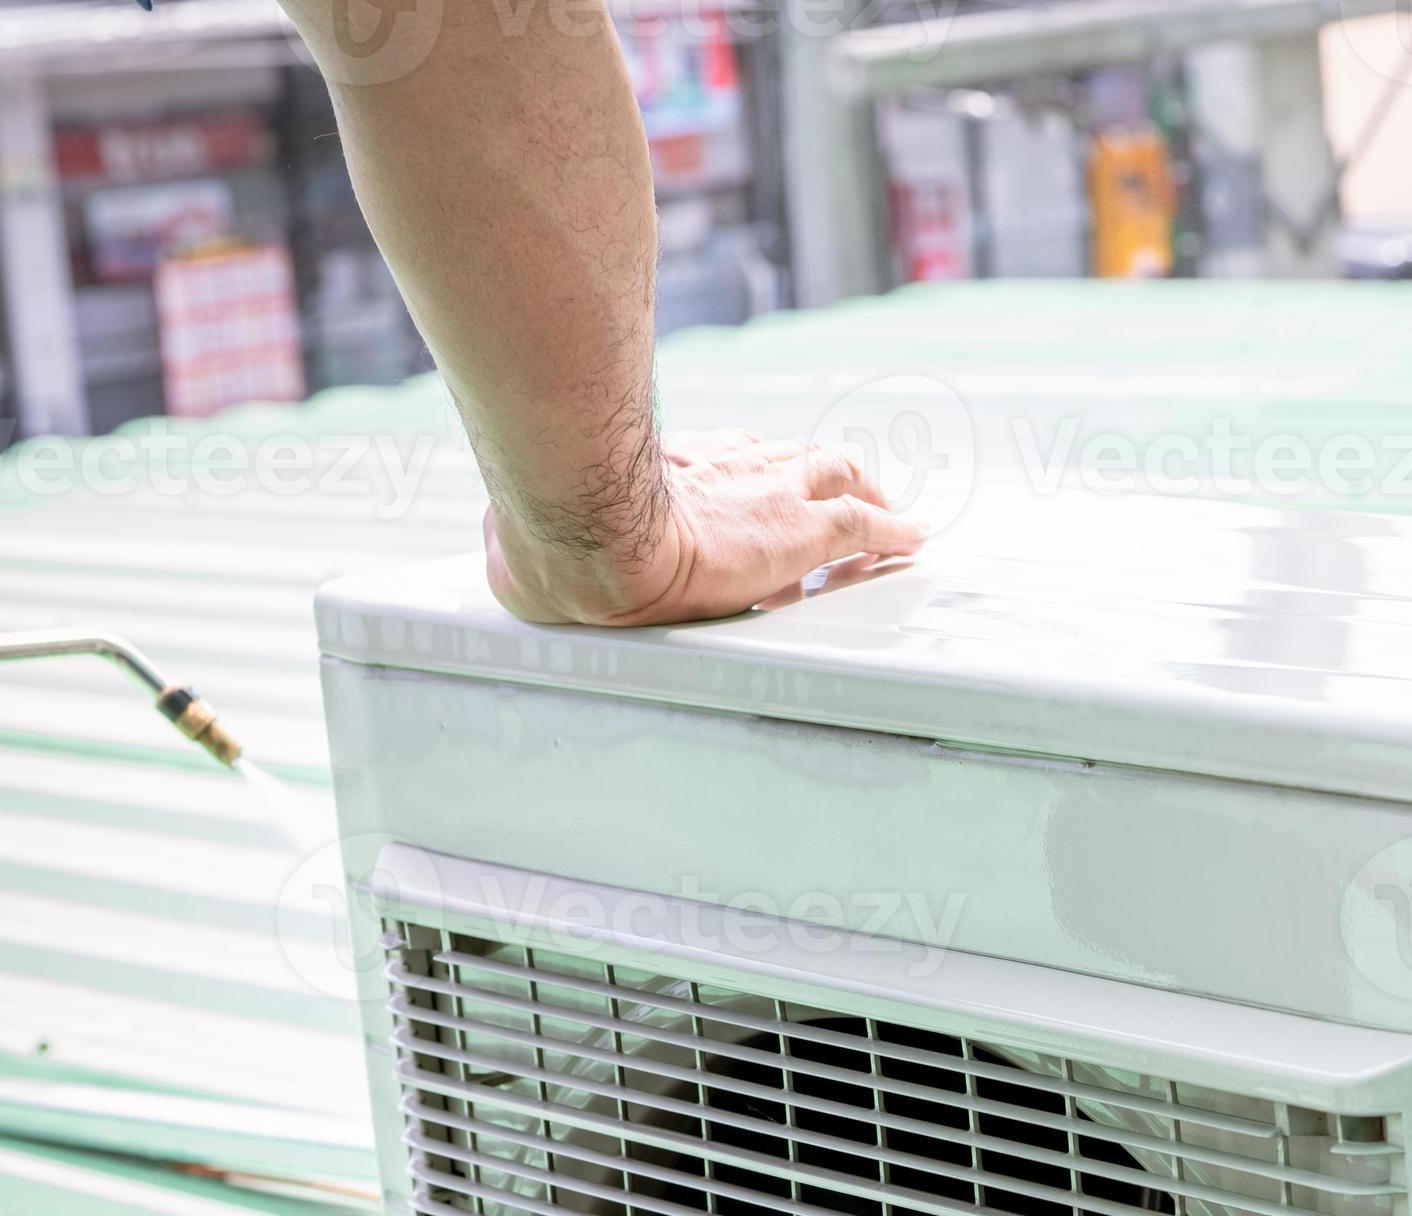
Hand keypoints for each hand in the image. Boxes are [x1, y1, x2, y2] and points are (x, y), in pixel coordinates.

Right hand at [485, 429, 927, 626]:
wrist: (585, 539)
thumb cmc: (549, 538)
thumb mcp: (540, 530)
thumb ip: (534, 536)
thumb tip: (498, 565)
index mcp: (672, 465)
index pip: (734, 458)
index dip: (759, 470)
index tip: (768, 484)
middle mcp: (726, 464)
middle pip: (793, 454)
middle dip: (826, 472)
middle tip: (852, 492)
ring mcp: (766, 492)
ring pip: (842, 476)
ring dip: (870, 497)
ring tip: (892, 522)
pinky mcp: (799, 530)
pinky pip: (865, 526)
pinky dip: (893, 533)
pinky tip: (912, 542)